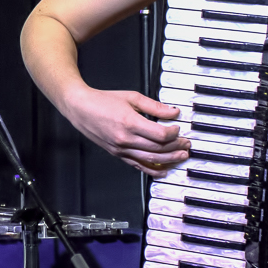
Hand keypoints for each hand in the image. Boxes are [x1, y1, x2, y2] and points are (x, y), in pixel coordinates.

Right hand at [60, 87, 188, 176]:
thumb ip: (154, 106)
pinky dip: (152, 170)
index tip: (178, 128)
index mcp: (130, 123)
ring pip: (151, 159)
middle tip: (187, 144)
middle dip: (176, 147)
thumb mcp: (132, 97)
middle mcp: (126, 139)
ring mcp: (121, 149)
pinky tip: (163, 171)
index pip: (160, 134)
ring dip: (169, 159)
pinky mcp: (118, 154)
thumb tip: (173, 112)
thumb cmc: (103, 101)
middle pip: (158, 148)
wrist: (80, 108)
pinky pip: (138, 166)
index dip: (174, 133)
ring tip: (181, 157)